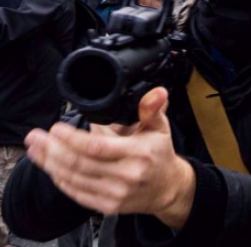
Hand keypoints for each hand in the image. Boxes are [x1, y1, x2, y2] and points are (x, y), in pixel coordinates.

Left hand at [25, 87, 195, 229]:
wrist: (167, 188)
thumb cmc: (159, 154)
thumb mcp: (160, 127)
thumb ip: (151, 109)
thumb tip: (156, 92)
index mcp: (137, 154)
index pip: (97, 148)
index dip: (72, 139)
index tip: (56, 129)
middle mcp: (125, 175)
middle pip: (79, 163)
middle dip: (52, 149)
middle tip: (35, 137)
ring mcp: (115, 193)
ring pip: (73, 178)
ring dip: (50, 163)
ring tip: (35, 149)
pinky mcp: (107, 205)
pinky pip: (76, 192)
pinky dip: (60, 179)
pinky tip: (51, 167)